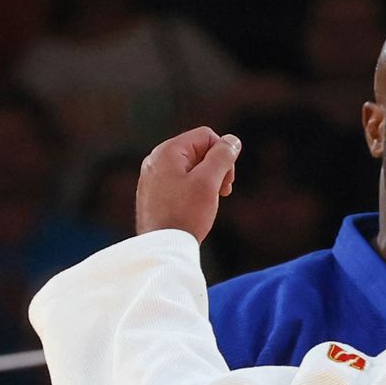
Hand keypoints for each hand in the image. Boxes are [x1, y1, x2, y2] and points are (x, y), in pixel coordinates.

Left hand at [136, 126, 240, 242]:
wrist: (162, 248)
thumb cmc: (185, 215)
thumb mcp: (208, 182)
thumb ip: (222, 157)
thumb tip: (232, 140)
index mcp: (167, 151)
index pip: (206, 136)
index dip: (223, 154)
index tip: (227, 180)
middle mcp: (155, 160)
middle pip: (198, 150)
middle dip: (216, 168)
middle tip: (223, 191)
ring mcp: (152, 177)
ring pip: (190, 167)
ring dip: (207, 181)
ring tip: (210, 201)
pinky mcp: (154, 193)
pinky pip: (180, 182)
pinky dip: (194, 191)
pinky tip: (196, 208)